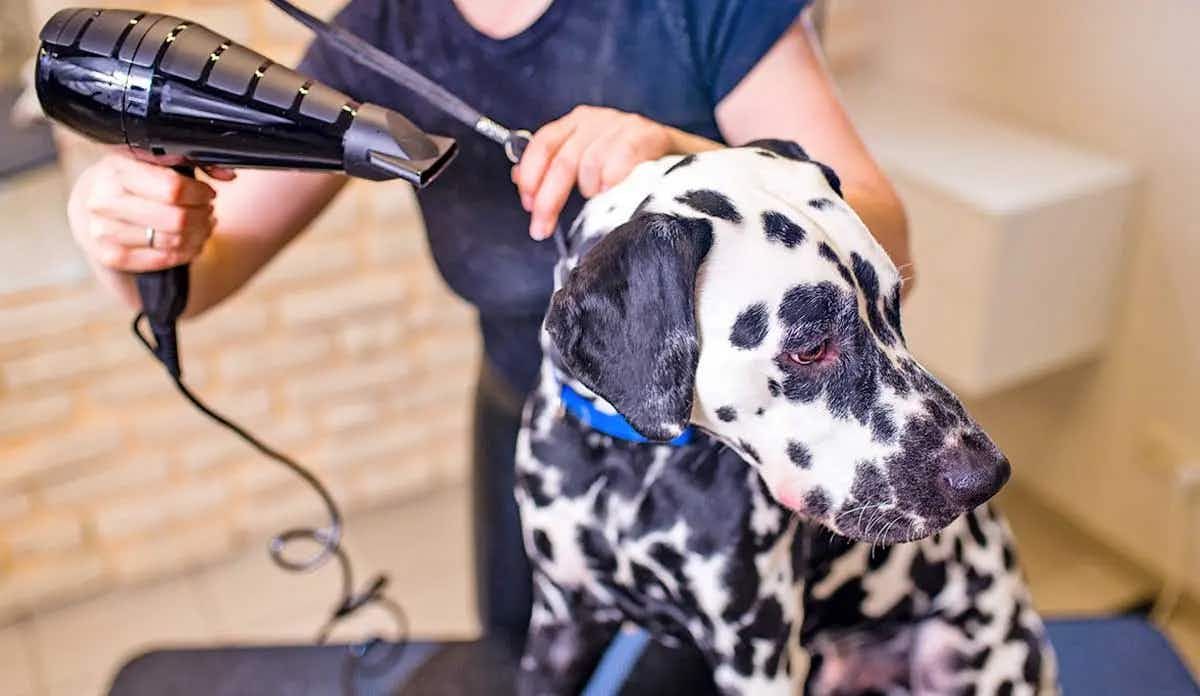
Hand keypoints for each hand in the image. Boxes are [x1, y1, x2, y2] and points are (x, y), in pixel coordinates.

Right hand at [68, 154, 234, 271]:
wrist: (92, 210)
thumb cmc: (132, 182)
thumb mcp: (155, 162)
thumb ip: (193, 162)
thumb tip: (228, 176)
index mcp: (115, 169)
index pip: (174, 189)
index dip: (200, 194)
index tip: (208, 193)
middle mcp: (103, 200)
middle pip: (177, 219)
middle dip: (202, 216)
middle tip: (207, 211)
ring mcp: (103, 232)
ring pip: (173, 241)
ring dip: (198, 234)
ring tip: (202, 225)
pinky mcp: (111, 257)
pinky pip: (164, 259)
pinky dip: (186, 252)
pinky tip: (190, 242)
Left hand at [512, 106, 676, 239]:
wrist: (692, 164)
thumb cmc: (639, 171)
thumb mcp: (594, 169)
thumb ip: (559, 170)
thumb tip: (522, 179)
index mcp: (580, 123)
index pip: (543, 143)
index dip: (531, 175)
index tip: (527, 205)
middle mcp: (599, 119)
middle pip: (563, 160)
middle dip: (549, 200)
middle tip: (541, 228)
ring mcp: (625, 124)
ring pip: (590, 164)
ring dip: (592, 191)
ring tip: (604, 201)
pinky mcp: (651, 134)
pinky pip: (622, 157)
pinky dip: (614, 179)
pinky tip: (615, 191)